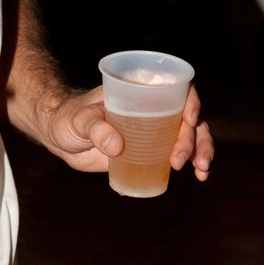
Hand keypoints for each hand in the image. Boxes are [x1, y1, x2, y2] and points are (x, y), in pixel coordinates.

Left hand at [40, 84, 212, 181]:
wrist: (62, 138)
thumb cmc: (69, 118)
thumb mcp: (78, 119)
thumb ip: (94, 128)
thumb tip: (117, 146)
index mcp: (141, 91)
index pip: (176, 88)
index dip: (190, 100)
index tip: (189, 120)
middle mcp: (155, 107)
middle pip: (189, 116)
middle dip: (194, 138)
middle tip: (178, 161)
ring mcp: (157, 129)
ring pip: (192, 135)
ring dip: (201, 151)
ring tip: (200, 171)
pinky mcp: (154, 150)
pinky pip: (181, 154)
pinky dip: (194, 163)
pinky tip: (199, 176)